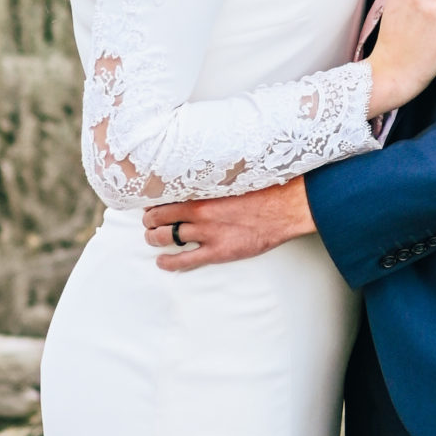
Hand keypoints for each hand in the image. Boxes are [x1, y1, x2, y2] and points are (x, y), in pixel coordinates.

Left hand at [143, 176, 315, 268]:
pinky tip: (162, 262)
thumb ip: (212, 178)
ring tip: (152, 237)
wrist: (287, 207)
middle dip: (150, 220)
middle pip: (160, 217)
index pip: (165, 195)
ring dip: (154, 238)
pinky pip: (185, 261)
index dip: (154, 200)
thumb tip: (198, 172)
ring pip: (166, 237)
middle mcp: (200, 212)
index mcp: (203, 190)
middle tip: (149, 221)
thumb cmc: (263, 188)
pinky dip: (169, 262)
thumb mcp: (233, 176)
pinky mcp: (218, 251)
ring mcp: (207, 233)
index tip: (150, 202)